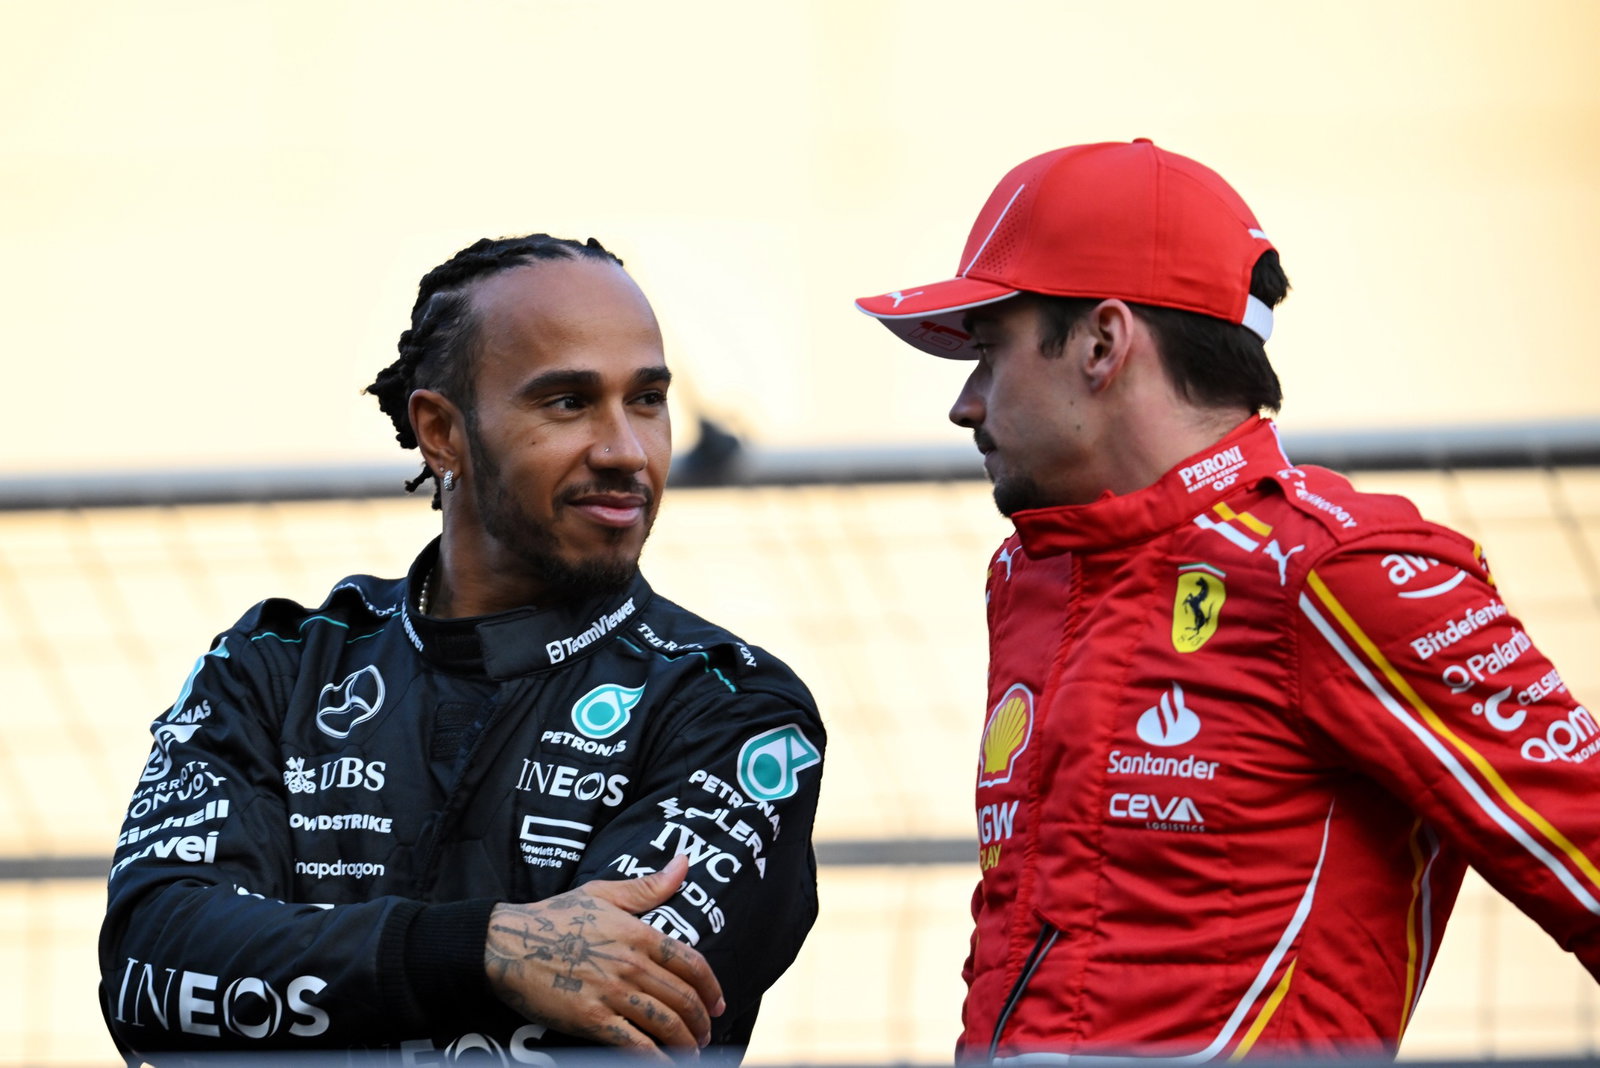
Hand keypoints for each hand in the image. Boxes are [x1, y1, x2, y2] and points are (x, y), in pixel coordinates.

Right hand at [484, 854, 725, 1056]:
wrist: (506, 943)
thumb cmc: (555, 916)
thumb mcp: (604, 893)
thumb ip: (649, 886)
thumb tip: (685, 861)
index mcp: (638, 933)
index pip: (690, 963)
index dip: (711, 987)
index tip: (719, 1003)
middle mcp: (631, 963)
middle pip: (682, 997)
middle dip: (701, 1020)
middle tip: (707, 1032)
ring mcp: (611, 991)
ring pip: (664, 1022)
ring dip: (685, 1042)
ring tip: (692, 1051)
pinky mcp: (591, 1018)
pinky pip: (634, 1043)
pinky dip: (655, 1059)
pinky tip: (666, 1066)